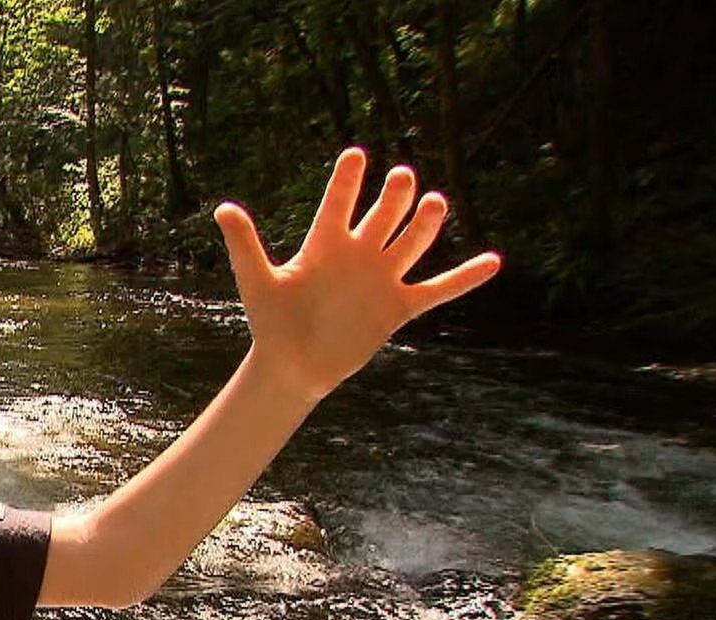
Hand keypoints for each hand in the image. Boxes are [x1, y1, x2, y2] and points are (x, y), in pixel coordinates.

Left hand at [213, 146, 502, 402]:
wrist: (291, 367)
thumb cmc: (271, 322)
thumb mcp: (257, 281)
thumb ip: (245, 245)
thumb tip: (223, 208)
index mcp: (324, 245)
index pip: (338, 204)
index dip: (347, 181)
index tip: (355, 156)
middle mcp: (358, 255)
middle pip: (384, 215)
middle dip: (394, 197)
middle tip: (401, 178)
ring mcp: (381, 279)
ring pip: (411, 243)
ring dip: (425, 224)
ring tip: (434, 203)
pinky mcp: (398, 307)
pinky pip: (437, 289)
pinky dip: (464, 278)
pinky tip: (492, 261)